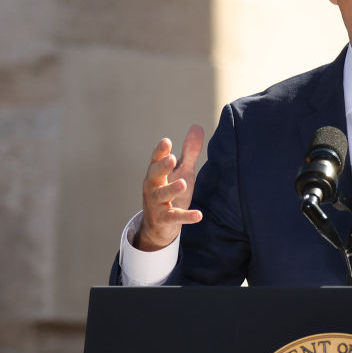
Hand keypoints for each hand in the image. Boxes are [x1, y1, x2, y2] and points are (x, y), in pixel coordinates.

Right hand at [136, 124, 204, 251]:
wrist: (159, 227)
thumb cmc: (171, 193)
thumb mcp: (182, 171)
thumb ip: (189, 152)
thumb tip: (197, 126)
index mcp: (156, 173)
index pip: (156, 159)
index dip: (160, 151)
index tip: (166, 141)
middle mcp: (153, 187)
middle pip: (155, 174)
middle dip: (162, 166)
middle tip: (171, 158)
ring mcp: (156, 204)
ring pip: (162, 195)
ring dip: (172, 189)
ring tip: (183, 183)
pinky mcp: (163, 219)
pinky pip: (174, 217)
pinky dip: (186, 216)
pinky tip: (198, 215)